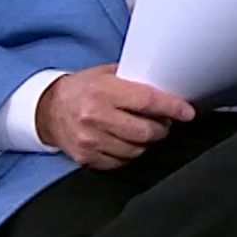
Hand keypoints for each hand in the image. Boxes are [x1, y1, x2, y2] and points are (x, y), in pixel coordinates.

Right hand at [35, 65, 195, 169]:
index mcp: (103, 91)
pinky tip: (126, 142)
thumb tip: (168, 88)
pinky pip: (122, 162)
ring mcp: (90, 140)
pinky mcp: (87, 158)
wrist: (48, 110)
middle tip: (163, 121)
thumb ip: (134, 80)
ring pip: (137, 150)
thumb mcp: (106, 74)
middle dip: (162, 127)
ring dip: (147, 142)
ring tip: (143, 131)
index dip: (172, 108)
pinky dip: (130, 154)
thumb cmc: (82, 90)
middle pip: (146, 131)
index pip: (147, 101)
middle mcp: (95, 117)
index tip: (187, 112)